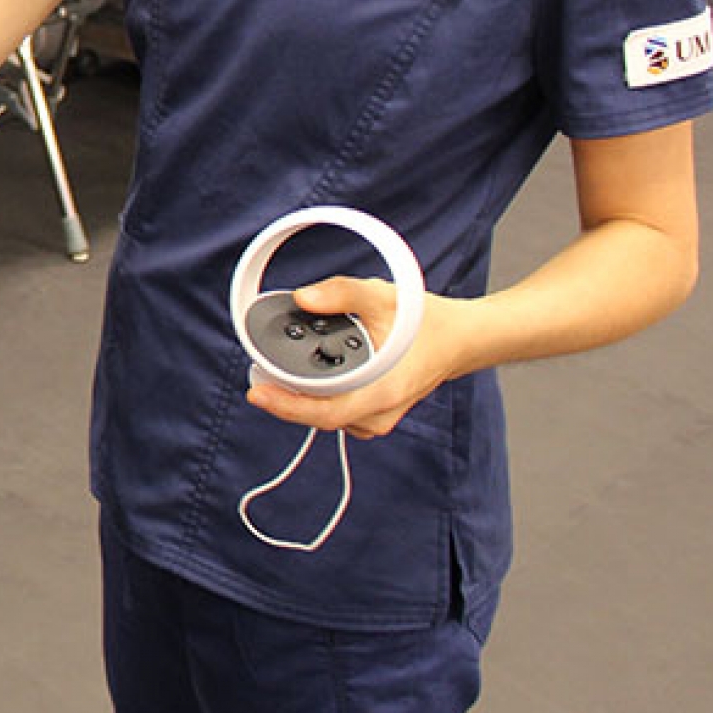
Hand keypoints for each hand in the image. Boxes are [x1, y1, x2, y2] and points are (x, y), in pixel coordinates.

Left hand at [243, 279, 475, 439]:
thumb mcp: (384, 296)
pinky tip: (303, 375)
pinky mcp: (370, 417)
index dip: (287, 406)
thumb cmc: (423, 321)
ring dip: (297, 394)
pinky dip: (314, 395)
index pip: (326, 413)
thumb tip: (301, 298)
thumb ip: (342, 292)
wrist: (457, 340)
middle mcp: (377, 414)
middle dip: (283, 393)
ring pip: (323, 415)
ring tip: (276, 368)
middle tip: (256, 369)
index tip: (256, 392)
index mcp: (383, 392)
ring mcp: (375, 420)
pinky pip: (332, 411)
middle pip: (316, 415)